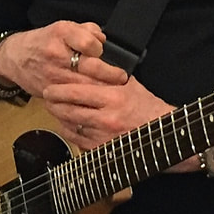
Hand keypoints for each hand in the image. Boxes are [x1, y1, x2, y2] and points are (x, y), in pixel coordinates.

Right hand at [0, 20, 126, 97]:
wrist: (15, 58)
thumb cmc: (44, 41)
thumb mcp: (63, 27)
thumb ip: (86, 30)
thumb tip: (104, 40)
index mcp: (61, 33)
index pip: (88, 42)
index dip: (100, 48)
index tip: (105, 52)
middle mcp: (56, 53)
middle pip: (91, 67)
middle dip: (111, 74)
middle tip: (122, 78)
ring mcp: (53, 74)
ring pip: (85, 86)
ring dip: (103, 90)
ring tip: (115, 91)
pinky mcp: (50, 91)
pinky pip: (73, 99)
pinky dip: (87, 101)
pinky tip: (97, 101)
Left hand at [43, 73, 172, 149]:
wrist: (166, 135)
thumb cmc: (148, 106)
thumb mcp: (130, 84)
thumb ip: (109, 75)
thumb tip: (89, 62)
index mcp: (112, 97)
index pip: (76, 91)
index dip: (58, 90)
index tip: (49, 87)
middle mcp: (106, 118)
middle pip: (68, 110)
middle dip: (53, 103)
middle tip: (46, 97)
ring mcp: (104, 137)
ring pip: (71, 126)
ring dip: (59, 117)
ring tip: (54, 109)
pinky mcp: (104, 151)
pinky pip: (78, 141)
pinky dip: (69, 132)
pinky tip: (66, 125)